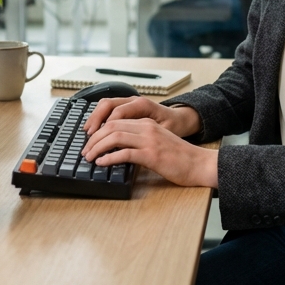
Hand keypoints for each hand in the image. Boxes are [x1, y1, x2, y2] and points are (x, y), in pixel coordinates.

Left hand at [81, 98, 215, 187]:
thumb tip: (118, 151)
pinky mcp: (152, 155)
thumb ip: (140, 142)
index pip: (116, 120)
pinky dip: (110, 158)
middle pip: (112, 126)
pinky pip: (125, 153)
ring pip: (115, 137)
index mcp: (147, 123)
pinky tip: (102, 163)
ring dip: (98, 147)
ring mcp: (149, 140)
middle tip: (85, 151)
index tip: (90, 142)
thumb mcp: (158, 143)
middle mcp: (147, 128)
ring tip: (90, 157)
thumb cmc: (180, 158)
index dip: (99, 130)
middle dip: (94, 139)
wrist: (199, 164)